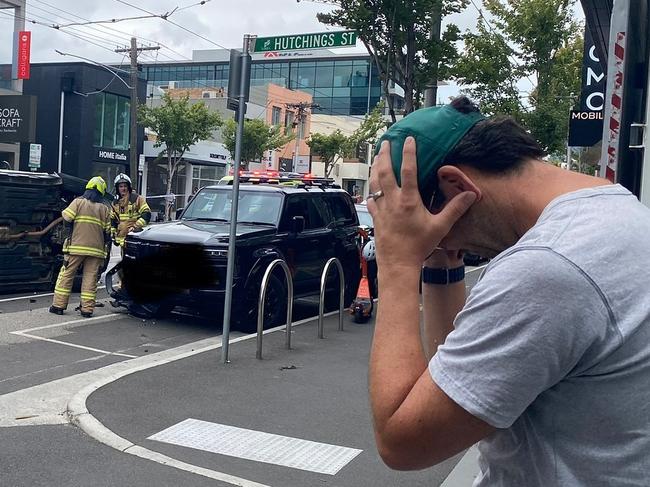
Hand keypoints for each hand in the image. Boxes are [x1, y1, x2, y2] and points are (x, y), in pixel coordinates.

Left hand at [367, 137, 475, 270]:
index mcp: (409, 200)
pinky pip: (371, 200)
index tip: (409, 139)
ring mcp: (382, 209)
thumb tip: (471, 194)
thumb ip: (455, 209)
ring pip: (374, 183)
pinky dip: (370, 191)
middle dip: (385, 155)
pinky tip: (371, 189)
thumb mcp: (441, 227)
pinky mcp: (376, 218)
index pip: (408, 170)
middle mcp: (393, 201)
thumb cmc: (419, 247)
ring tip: (376, 157)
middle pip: (385, 172)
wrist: (398, 264)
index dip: (409, 152)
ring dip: (375, 168)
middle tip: (386, 142)